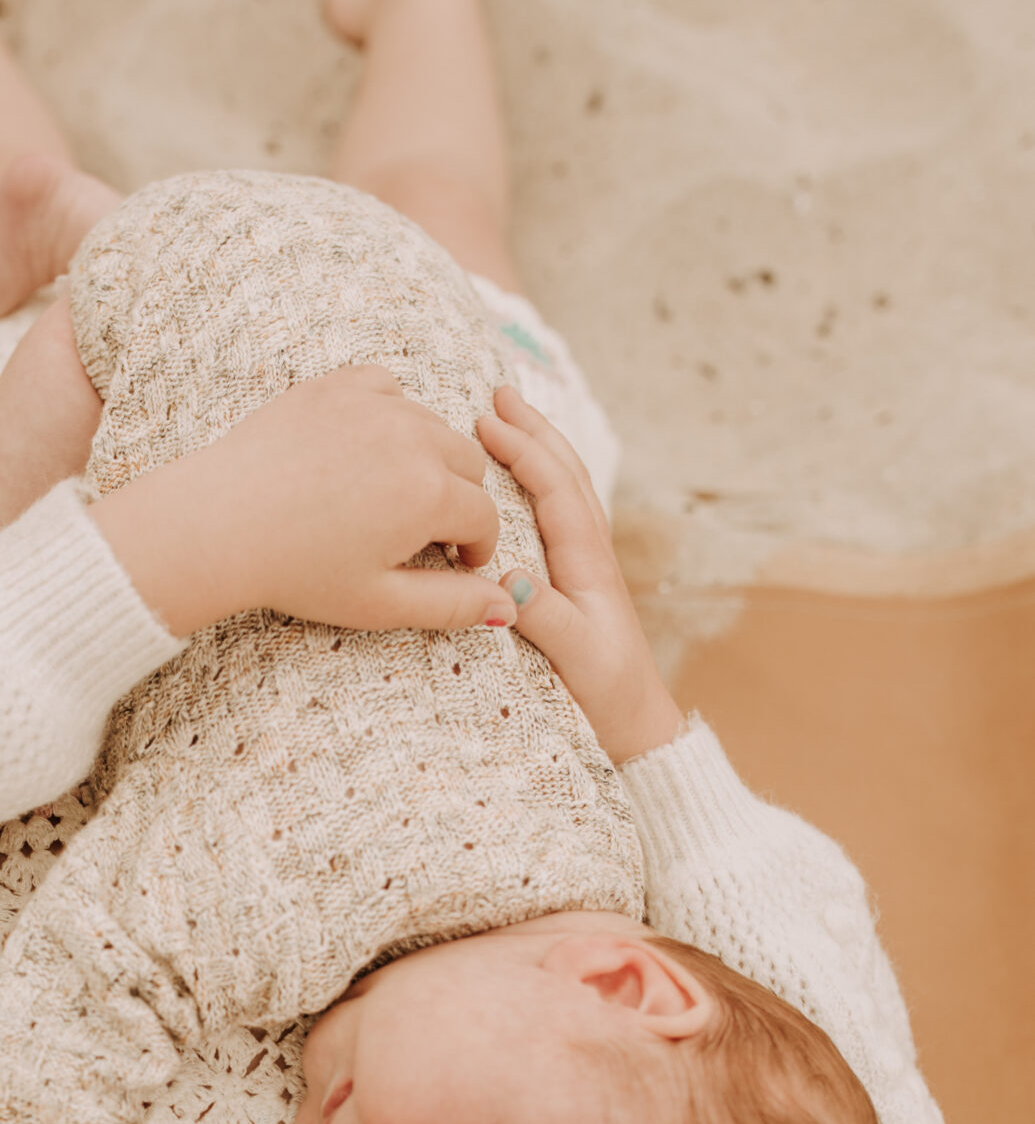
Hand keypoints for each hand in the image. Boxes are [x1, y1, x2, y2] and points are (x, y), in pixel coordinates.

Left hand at [92, 366, 514, 638]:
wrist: (219, 522)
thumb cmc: (296, 571)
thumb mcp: (379, 602)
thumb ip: (451, 605)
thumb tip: (509, 607)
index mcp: (431, 494)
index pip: (484, 517)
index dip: (474, 547)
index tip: (454, 562)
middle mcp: (414, 438)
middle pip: (468, 466)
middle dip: (457, 500)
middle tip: (421, 532)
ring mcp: (376, 404)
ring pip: (433, 427)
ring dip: (426, 460)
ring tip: (388, 497)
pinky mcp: (340, 385)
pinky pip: (390, 390)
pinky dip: (390, 416)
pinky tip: (365, 451)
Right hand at [475, 387, 684, 763]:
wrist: (638, 729)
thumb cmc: (605, 696)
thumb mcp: (571, 657)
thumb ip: (540, 615)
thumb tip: (507, 575)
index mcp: (588, 562)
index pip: (555, 487)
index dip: (523, 449)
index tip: (485, 421)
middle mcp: (591, 555)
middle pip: (565, 474)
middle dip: (534, 431)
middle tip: (499, 394)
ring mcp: (587, 568)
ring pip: (564, 490)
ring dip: (539, 450)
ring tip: (511, 421)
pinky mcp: (579, 585)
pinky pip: (558, 516)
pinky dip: (541, 484)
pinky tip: (525, 484)